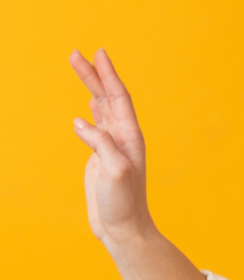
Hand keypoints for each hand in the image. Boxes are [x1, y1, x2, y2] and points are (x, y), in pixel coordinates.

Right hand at [70, 48, 153, 245]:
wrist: (123, 226)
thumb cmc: (123, 202)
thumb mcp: (114, 171)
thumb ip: (101, 144)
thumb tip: (80, 122)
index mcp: (130, 137)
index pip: (119, 98)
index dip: (108, 75)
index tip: (98, 53)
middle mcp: (124, 138)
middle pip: (108, 97)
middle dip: (94, 74)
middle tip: (76, 53)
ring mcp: (113, 146)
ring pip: (101, 108)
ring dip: (91, 87)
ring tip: (78, 66)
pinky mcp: (101, 156)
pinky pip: (96, 126)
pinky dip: (91, 110)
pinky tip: (86, 103)